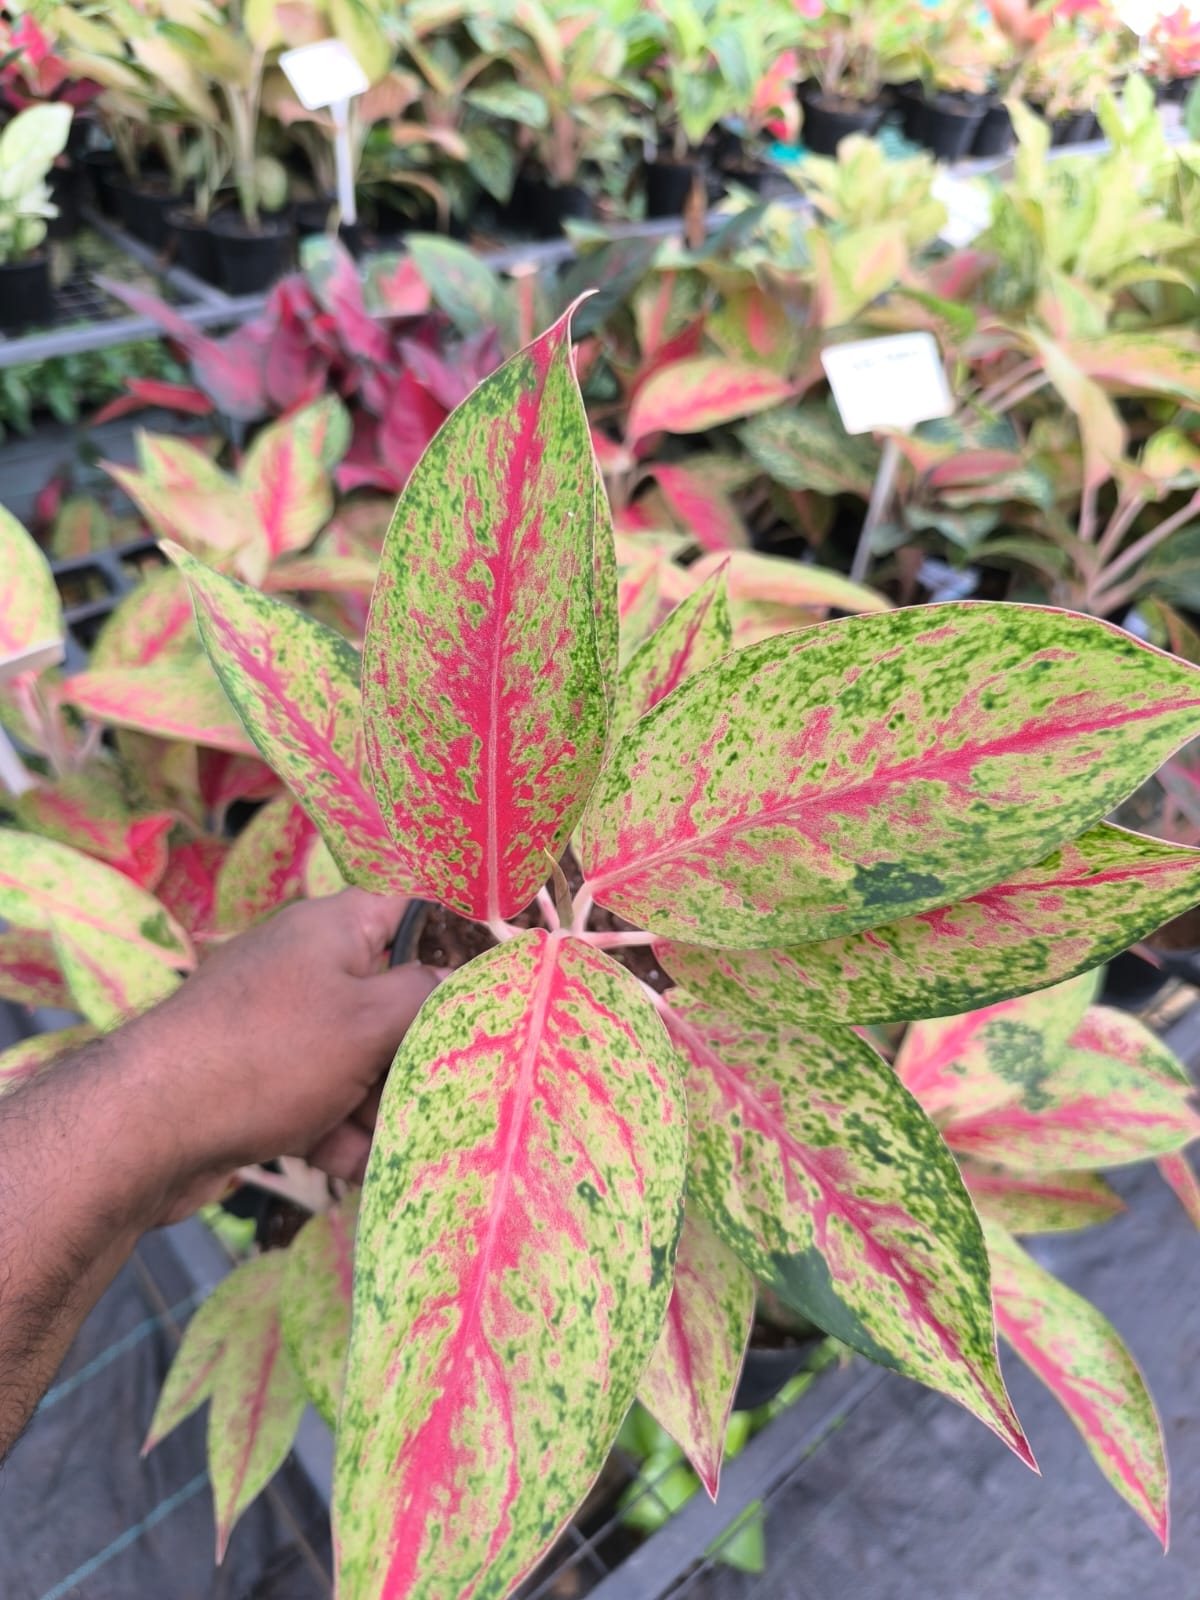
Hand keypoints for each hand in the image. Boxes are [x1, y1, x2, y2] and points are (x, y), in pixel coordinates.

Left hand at [120, 890, 439, 1220]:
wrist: (145, 1128)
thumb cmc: (266, 1054)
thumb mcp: (368, 1019)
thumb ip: (430, 996)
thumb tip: (467, 984)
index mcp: (335, 926)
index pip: (415, 908)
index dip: (460, 938)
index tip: (501, 982)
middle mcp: (307, 966)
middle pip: (393, 998)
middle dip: (419, 1052)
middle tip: (450, 1088)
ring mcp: (279, 1025)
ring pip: (359, 1059)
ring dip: (380, 1106)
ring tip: (392, 1144)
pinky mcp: (257, 1079)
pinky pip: (319, 1099)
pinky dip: (337, 1132)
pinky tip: (346, 1166)